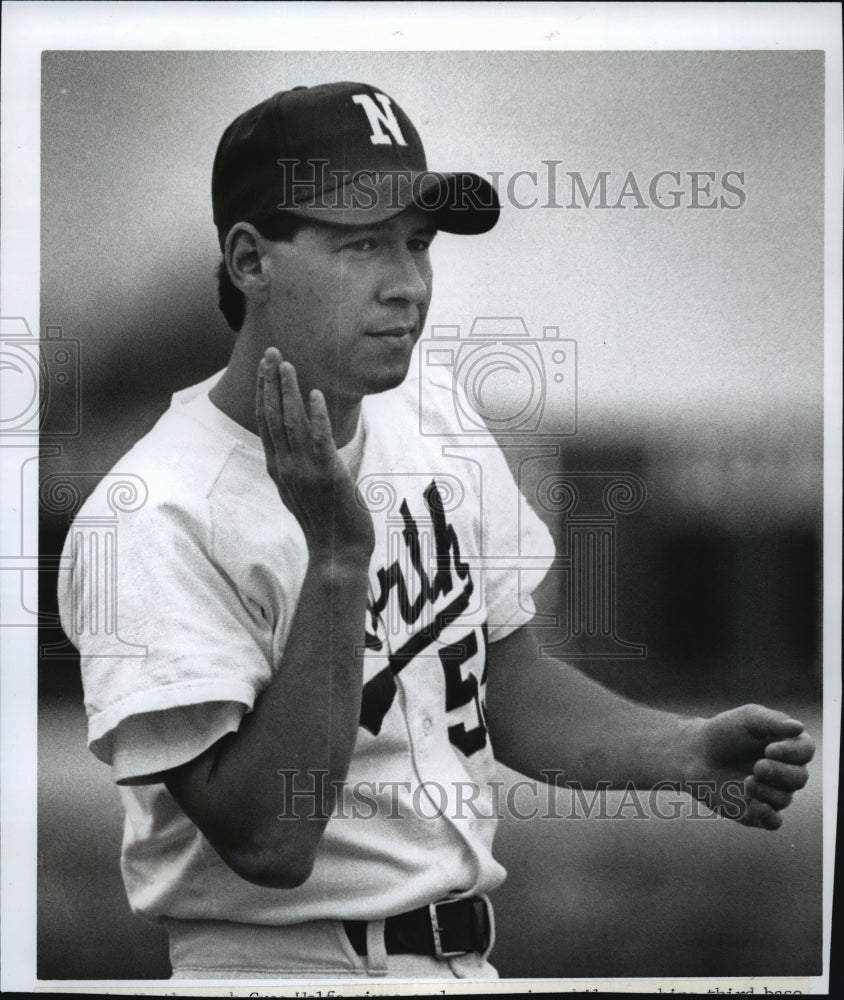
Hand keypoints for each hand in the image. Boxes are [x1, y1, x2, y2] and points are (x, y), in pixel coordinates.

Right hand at [256, 348, 374, 561]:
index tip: (264, 366)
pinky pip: (319, 440)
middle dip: (270, 382)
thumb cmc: (325, 519)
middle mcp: (286, 467)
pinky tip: (314, 394)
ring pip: (291, 423)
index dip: (263, 392)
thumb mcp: (303, 488)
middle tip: (271, 352)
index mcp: (278, 468)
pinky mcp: (327, 475)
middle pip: (272, 416)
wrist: (337, 552)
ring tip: (288, 364)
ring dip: (289, 391)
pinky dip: (315, 415)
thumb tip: (301, 440)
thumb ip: (298, 463)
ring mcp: (304, 471)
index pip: (265, 422)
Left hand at [679, 704, 814, 829]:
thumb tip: (798, 727)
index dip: (794, 752)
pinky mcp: (754, 811)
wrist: (693, 752)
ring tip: (746, 780)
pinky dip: (770, 817)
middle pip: (799, 778)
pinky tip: (760, 807)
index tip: (771, 749)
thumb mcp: (746, 718)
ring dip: (767, 790)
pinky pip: (773, 822)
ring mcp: (770, 792)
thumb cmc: (722, 732)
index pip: (805, 751)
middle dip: (781, 773)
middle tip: (758, 766)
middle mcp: (783, 771)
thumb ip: (772, 721)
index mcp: (785, 746)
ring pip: (784, 798)